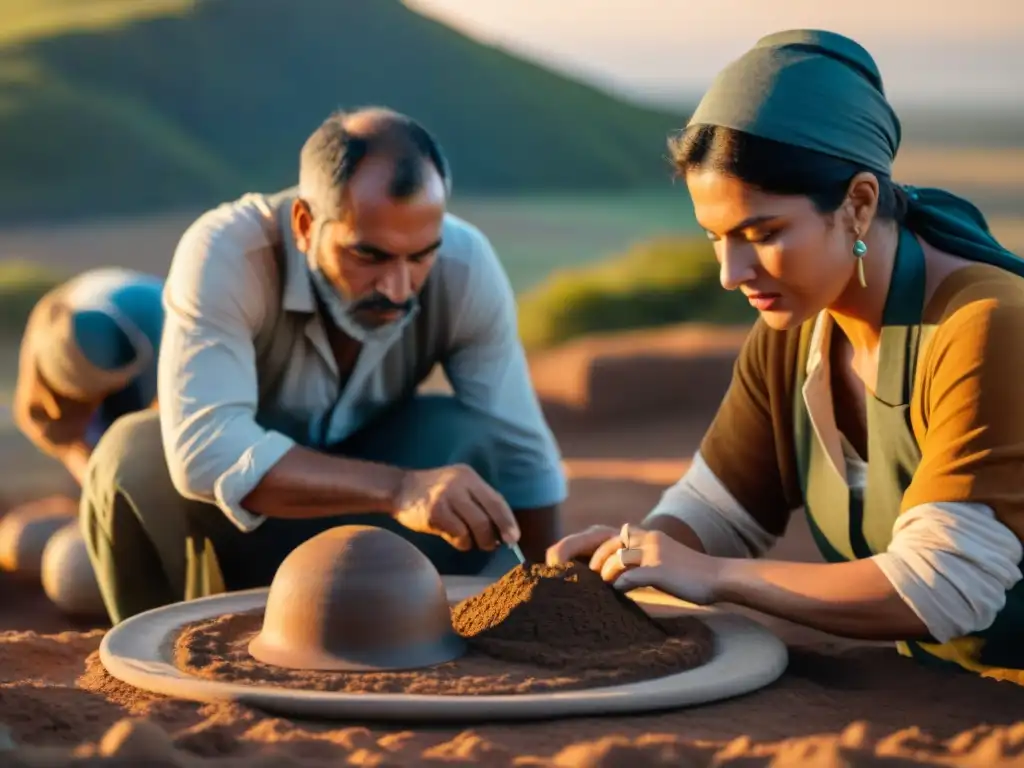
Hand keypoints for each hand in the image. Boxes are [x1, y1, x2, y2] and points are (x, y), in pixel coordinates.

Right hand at [393, 464, 519, 551]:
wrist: (400, 489)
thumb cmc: (435, 491)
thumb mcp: (458, 486)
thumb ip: (478, 501)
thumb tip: (501, 529)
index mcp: (469, 476)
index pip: (496, 500)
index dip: (507, 521)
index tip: (514, 539)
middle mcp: (459, 484)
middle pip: (487, 516)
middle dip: (493, 536)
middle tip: (491, 545)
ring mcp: (445, 498)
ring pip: (474, 527)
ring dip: (477, 541)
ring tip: (472, 542)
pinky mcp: (434, 514)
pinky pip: (458, 535)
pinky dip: (461, 542)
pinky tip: (456, 539)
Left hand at [548, 523, 723, 604]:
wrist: (719, 577)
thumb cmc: (690, 574)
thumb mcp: (662, 559)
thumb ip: (640, 560)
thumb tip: (615, 574)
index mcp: (647, 536)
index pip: (608, 534)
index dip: (588, 546)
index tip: (571, 560)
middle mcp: (648, 539)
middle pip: (607, 542)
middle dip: (590, 558)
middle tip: (579, 573)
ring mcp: (654, 553)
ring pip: (616, 558)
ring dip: (605, 573)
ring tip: (604, 586)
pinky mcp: (660, 570)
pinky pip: (630, 577)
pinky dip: (620, 585)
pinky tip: (618, 593)